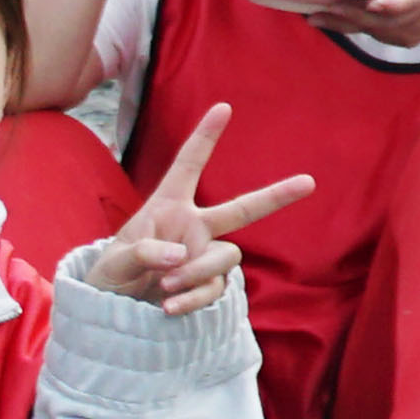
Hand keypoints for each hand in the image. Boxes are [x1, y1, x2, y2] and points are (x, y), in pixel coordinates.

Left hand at [78, 100, 309, 316]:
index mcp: (168, 206)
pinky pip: (215, 289)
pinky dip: (192, 299)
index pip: (188, 165)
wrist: (113, 311)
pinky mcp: (207, 286)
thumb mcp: (114, 260)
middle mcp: (194, 228)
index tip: (223, 107)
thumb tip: (180, 255)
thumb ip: (143, 252)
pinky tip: (168, 307)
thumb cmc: (111, 276)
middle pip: (241, 210)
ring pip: (225, 257)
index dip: (205, 137)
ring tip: (163, 286)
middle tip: (309, 182)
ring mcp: (204, 257)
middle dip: (276, 196)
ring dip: (196, 272)